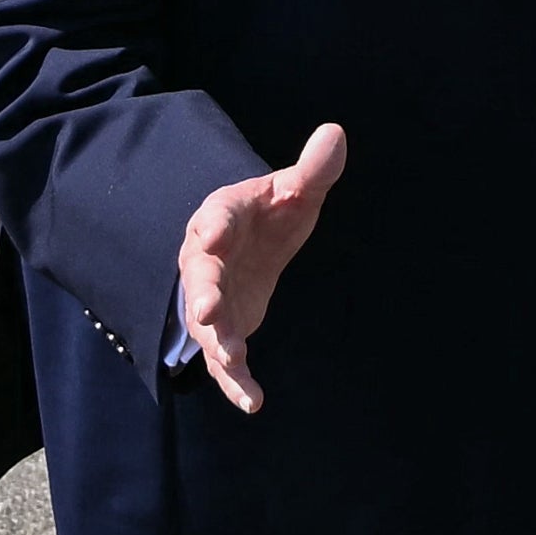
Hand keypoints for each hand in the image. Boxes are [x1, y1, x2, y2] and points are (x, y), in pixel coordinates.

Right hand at [177, 125, 346, 414]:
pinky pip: (224, 359)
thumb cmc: (269, 213)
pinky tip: (254, 402)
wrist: (250, 243)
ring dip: (216, 340)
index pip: (216, 217)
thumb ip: (312, 170)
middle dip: (201, 293)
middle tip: (205, 308)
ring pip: (206, 323)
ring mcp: (211, 299)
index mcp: (221, 217)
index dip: (215, 225)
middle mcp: (205, 261)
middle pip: (200, 277)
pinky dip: (236, 381)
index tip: (215, 232)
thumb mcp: (293, 190)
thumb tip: (335, 132)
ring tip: (230, 357)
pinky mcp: (224, 329)